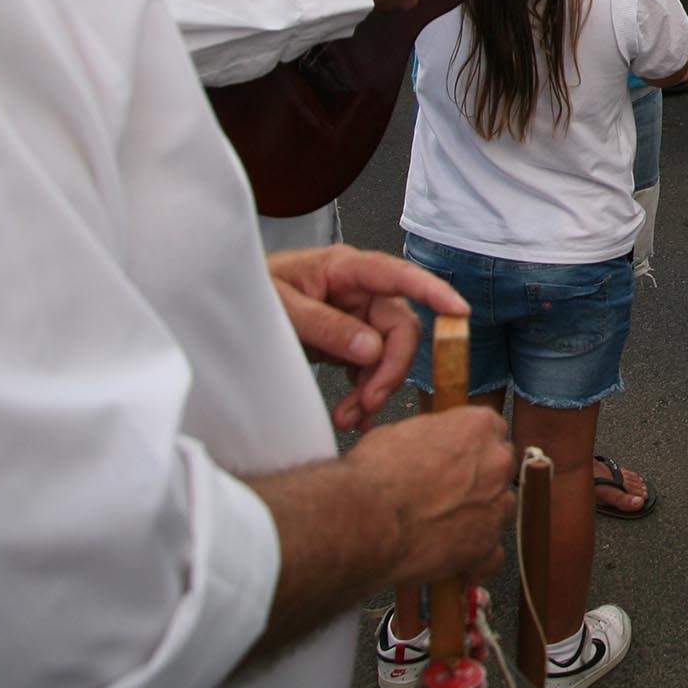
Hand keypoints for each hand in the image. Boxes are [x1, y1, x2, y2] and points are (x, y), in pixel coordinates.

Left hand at [267, 244, 468, 429]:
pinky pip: (372, 366)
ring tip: (350, 418)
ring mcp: (356, 315)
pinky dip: (366, 392)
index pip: (398, 275)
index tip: (459, 312)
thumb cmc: (252, 292)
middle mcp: (359, 290)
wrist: (227, 305)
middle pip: (400, 327)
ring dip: (376, 388)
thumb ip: (325, 326)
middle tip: (370, 402)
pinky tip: (352, 414)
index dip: (433, 291)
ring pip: (389, 353)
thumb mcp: (281, 308)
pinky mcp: (349, 339)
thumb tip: (371, 349)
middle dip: (391, 368)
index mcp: (345, 269)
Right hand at [347, 406, 515, 586]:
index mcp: (479, 427)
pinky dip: (477, 560)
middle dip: (479, 479)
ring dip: (479, 515)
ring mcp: (495, 506)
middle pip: (499, 468)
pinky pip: (493, 555)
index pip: (490, 429)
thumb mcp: (401, 433)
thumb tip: (431, 446)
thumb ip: (433, 437)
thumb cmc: (374, 476)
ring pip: (499, 509)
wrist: (364, 521)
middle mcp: (496, 464)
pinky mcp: (484, 546)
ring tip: (446, 525)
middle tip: (448, 491)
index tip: (456, 457)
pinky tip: (458, 559)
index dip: (469, 446)